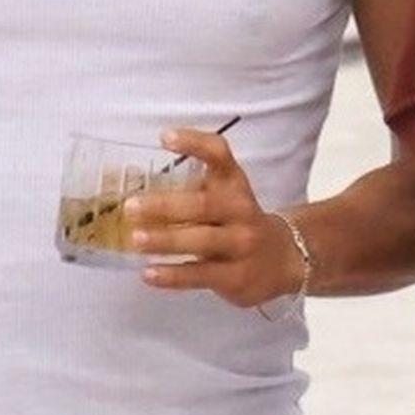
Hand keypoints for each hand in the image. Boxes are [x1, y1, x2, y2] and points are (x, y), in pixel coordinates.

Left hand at [125, 126, 304, 308]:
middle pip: (203, 204)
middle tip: (131, 207)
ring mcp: (241, 244)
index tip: (165, 138)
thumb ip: (191, 190)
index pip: (219, 156)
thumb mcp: (226, 197)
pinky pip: (201, 274)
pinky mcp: (236, 276)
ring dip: (166, 239)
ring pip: (202, 240)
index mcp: (234, 184)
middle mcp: (240, 210)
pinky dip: (173, 275)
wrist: (284, 259)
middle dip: (165, 205)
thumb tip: (134, 190)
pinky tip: (148, 273)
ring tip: (135, 239)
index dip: (194, 143)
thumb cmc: (238, 222)